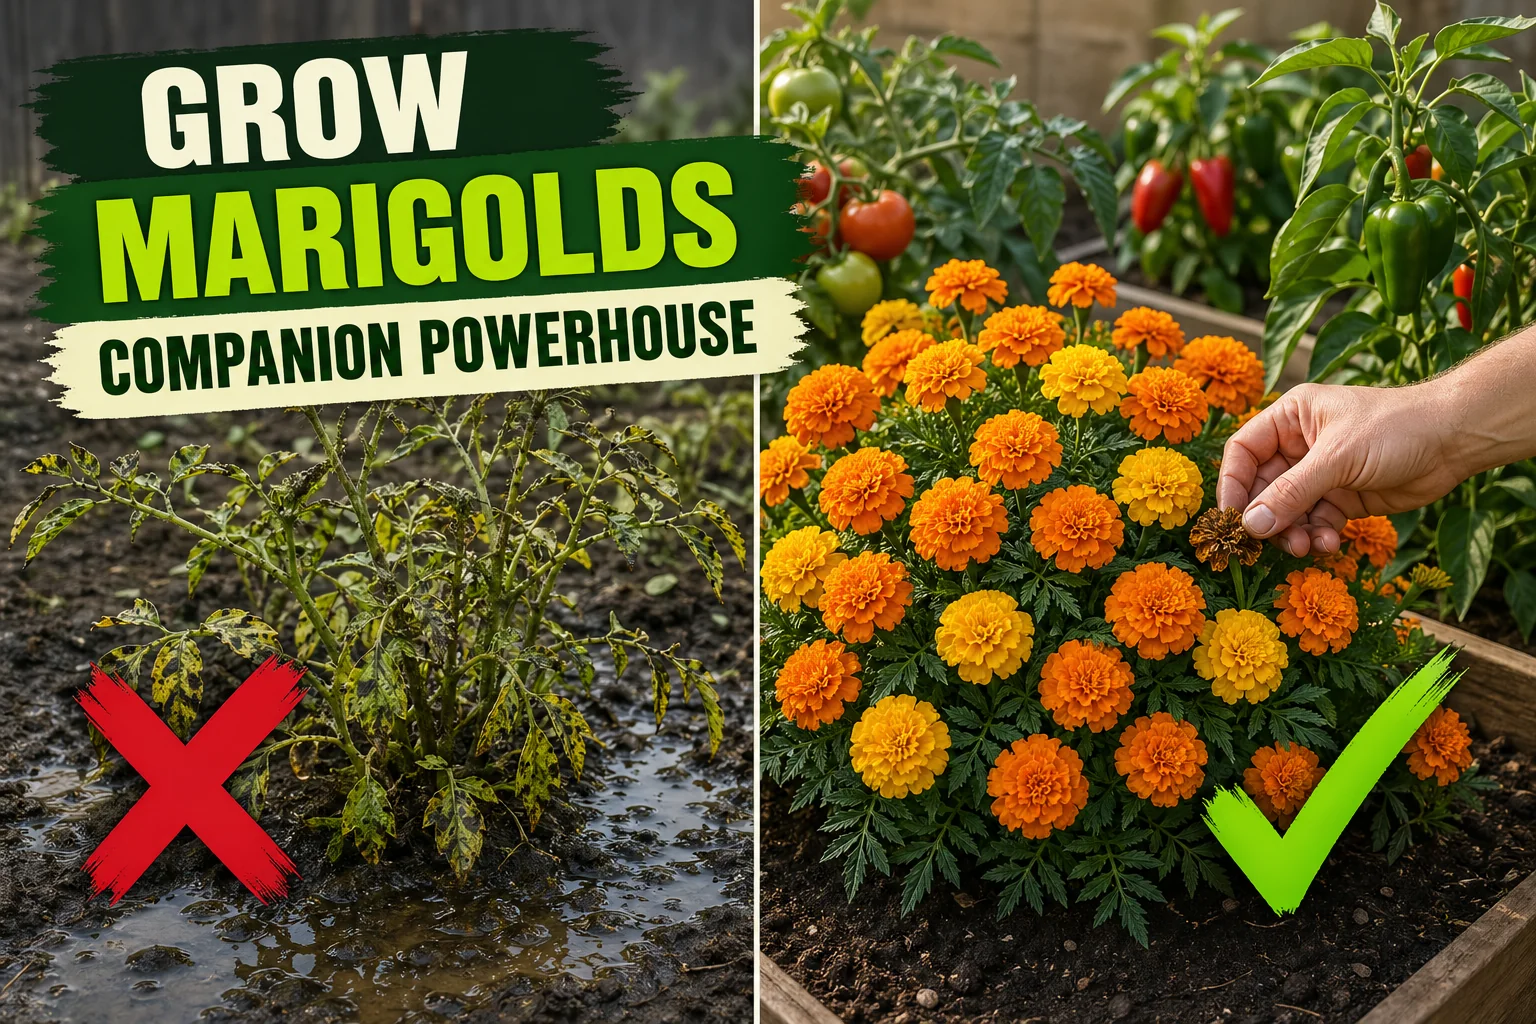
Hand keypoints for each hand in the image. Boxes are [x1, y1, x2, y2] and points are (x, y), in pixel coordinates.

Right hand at [1217, 382, 1465, 556]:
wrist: (1455, 440)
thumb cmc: (1395, 428)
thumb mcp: (1338, 457)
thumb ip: (1292, 492)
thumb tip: (1251, 525)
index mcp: (1290, 418)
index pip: (1243, 452)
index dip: (1232, 484)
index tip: (1232, 518)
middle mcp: (1299, 446)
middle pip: (1262, 487)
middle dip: (1267, 516)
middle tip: (1267, 542)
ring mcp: (1321, 474)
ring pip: (1288, 511)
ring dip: (1293, 532)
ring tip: (1306, 547)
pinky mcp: (1342, 498)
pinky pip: (1316, 523)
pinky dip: (1319, 537)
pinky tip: (1331, 544)